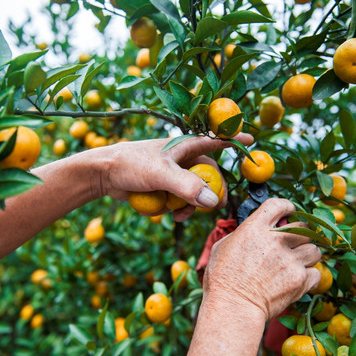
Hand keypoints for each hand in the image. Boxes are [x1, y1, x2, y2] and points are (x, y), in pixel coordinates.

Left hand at [100, 134, 252, 220]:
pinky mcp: (164, 187)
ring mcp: (173, 175)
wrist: (104, 174)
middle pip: (209, 176)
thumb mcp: (160, 174)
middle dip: (211, 193)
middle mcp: (182, 159)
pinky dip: (175, 209)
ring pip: (194, 193)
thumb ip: (187, 187)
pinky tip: (165, 213)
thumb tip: (212, 202)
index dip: (234, 140)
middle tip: (213, 208)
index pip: (215, 140)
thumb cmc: (131, 164)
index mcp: (185, 146)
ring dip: (190, 206)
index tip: (252, 141)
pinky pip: (179, 200)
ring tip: (179, 216)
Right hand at [202, 198, 320, 320]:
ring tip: (298, 263)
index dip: (287, 207)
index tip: (290, 212)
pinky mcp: (299, 279)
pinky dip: (309, 277)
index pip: (278, 205)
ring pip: (315, 250)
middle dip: (302, 234)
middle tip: (296, 243)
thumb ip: (241, 234)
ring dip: (308, 255)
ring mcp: (290, 260)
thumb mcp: (222, 247)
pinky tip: (297, 280)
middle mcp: (275, 240)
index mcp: (254, 228)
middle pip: (304, 227)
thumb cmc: (221, 280)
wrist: (233, 307)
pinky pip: (316, 273)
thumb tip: (251, 230)